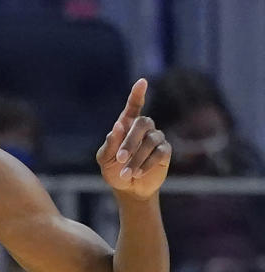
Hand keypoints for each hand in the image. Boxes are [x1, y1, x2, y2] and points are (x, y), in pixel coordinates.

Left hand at [97, 78, 171, 199]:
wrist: (128, 189)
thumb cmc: (114, 170)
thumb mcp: (105, 159)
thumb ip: (110, 143)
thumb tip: (118, 125)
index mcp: (127, 124)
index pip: (134, 105)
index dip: (138, 94)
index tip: (142, 82)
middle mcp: (144, 128)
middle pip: (142, 123)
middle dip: (130, 141)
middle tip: (120, 158)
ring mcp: (155, 138)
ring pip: (150, 141)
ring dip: (136, 158)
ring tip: (126, 174)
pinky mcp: (164, 152)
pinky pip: (159, 153)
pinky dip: (147, 164)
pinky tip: (138, 173)